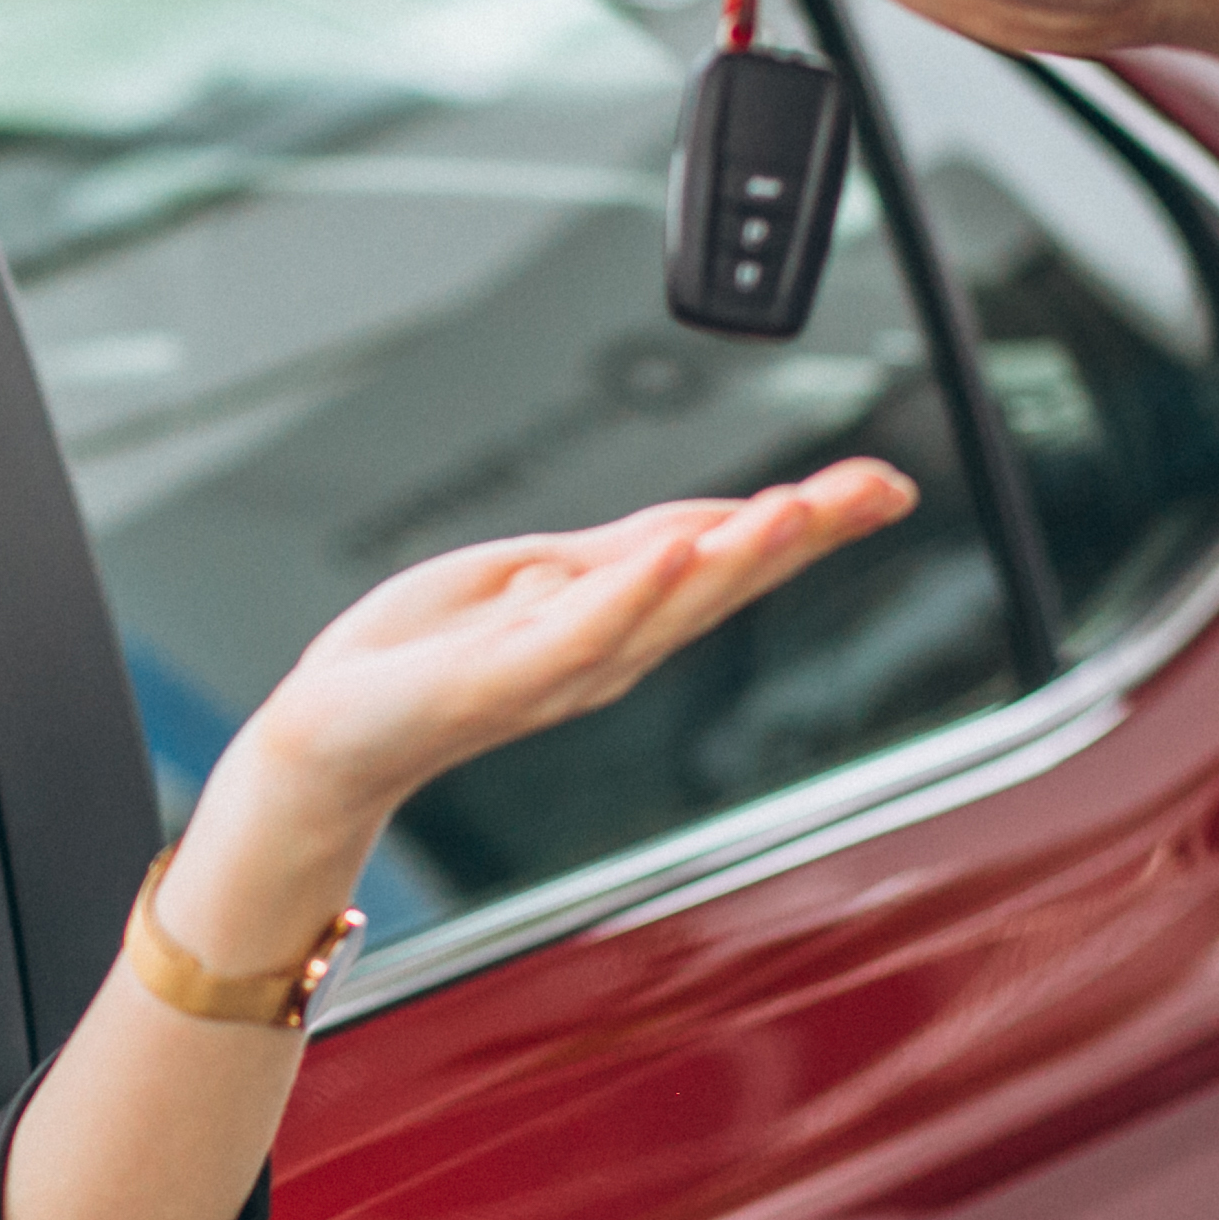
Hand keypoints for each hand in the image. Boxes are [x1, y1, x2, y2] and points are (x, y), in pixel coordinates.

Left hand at [147, 461, 914, 976]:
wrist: (334, 733)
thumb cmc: (426, 657)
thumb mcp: (545, 577)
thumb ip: (629, 552)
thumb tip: (719, 518)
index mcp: (622, 617)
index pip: (730, 557)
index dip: (812, 522)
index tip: (884, 486)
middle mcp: (610, 650)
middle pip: (725, 580)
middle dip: (805, 533)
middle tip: (876, 490)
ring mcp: (561, 667)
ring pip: (670, 606)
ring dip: (739, 557)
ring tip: (799, 511)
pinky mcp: (503, 678)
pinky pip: (581, 633)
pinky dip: (632, 594)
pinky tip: (675, 556)